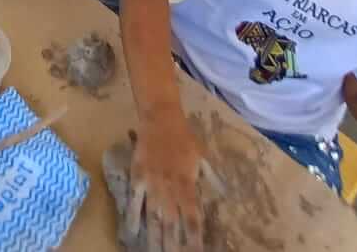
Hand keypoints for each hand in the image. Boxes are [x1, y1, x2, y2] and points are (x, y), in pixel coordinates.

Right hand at [127, 111, 212, 251]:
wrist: (160, 118)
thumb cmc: (184, 138)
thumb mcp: (203, 157)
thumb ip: (212, 178)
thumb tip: (225, 195)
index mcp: (188, 184)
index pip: (193, 217)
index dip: (195, 237)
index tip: (196, 251)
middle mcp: (170, 188)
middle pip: (172, 223)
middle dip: (172, 244)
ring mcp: (152, 184)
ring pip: (153, 216)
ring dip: (154, 237)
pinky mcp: (137, 177)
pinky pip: (134, 201)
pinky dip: (133, 216)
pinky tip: (132, 232)